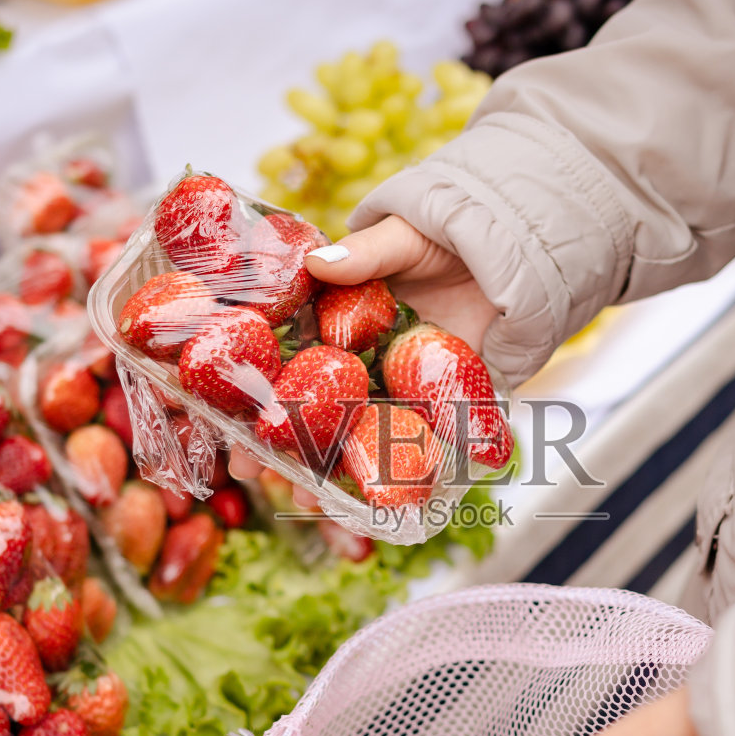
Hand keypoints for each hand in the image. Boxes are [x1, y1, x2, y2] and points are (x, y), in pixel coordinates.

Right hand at [229, 216, 499, 489]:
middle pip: (307, 403)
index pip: (279, 352)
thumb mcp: (402, 236)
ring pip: (350, 432)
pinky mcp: (437, 402)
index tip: (216, 409)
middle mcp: (356, 354)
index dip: (247, 381)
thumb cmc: (449, 233)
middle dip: (275, 440)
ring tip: (303, 499)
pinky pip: (411, 441)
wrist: (518, 249)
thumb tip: (318, 261)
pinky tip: (373, 502)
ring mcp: (393, 383)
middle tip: (245, 469)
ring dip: (325, 468)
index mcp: (332, 312)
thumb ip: (365, 254)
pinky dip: (394, 472)